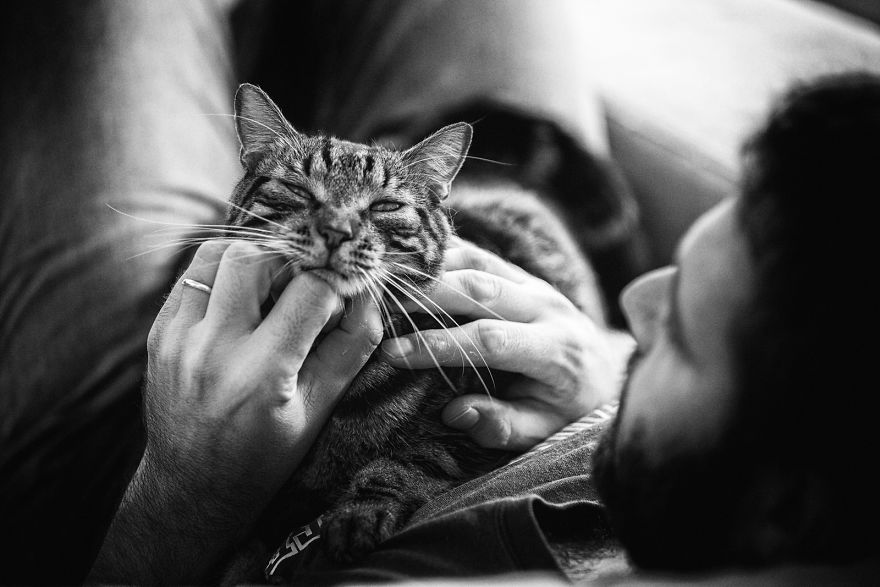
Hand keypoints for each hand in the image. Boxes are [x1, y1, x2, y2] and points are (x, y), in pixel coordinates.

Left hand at [90, 240, 381, 583]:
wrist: (192, 487)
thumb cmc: (266, 453)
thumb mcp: (320, 408)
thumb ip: (351, 347)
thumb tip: (368, 292)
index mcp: (260, 375)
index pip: (310, 291)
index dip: (338, 281)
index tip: (346, 288)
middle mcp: (212, 350)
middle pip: (256, 257)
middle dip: (292, 260)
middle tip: (306, 283)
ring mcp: (177, 339)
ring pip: (217, 254)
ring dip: (255, 257)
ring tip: (273, 285)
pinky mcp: (158, 333)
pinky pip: (192, 275)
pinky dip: (223, 274)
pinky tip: (241, 299)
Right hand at [382, 239, 631, 450]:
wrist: (604, 373)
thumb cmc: (566, 409)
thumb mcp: (542, 431)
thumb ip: (503, 425)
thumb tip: (456, 413)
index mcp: (556, 350)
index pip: (490, 340)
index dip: (438, 345)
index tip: (393, 354)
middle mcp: (548, 308)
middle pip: (481, 289)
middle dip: (425, 295)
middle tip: (377, 306)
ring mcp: (536, 284)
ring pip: (478, 263)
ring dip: (429, 269)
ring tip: (385, 279)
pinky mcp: (523, 274)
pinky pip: (480, 255)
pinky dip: (443, 255)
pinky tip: (409, 260)